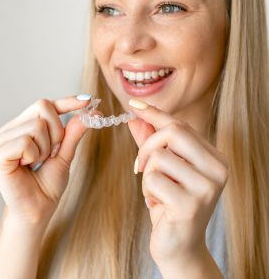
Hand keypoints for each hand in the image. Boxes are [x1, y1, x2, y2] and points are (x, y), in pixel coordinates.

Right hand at [0, 96, 93, 227]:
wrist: (38, 209)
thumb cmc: (48, 184)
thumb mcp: (66, 154)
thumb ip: (74, 133)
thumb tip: (92, 112)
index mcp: (24, 127)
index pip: (46, 104)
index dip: (67, 101)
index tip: (88, 100)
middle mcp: (10, 130)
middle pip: (42, 106)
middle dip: (57, 132)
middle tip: (51, 153)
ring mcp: (1, 141)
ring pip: (37, 126)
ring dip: (47, 148)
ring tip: (37, 163)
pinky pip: (26, 142)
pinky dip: (35, 156)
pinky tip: (27, 167)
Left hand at [128, 100, 227, 276]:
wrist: (179, 247)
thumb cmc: (171, 205)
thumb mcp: (163, 170)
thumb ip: (152, 143)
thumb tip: (136, 117)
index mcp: (214, 158)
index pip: (181, 126)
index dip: (155, 113)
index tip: (134, 105)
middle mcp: (217, 169)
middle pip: (172, 132)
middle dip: (147, 146)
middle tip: (139, 166)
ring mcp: (206, 187)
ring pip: (159, 156)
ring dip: (147, 175)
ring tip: (155, 193)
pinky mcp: (190, 204)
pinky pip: (153, 179)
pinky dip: (147, 191)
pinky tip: (157, 205)